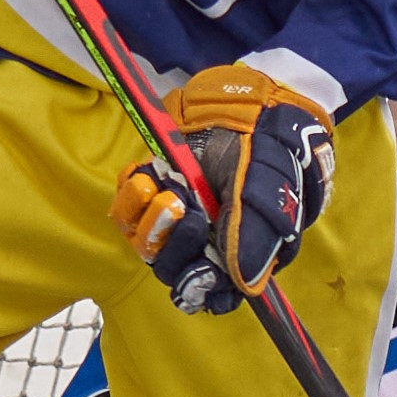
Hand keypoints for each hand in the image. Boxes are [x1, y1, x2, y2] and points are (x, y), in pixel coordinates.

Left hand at [111, 65, 335, 313]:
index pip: (214, 292)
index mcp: (239, 252)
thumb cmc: (269, 150)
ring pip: (147, 244)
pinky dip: (131, 195)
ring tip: (168, 188)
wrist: (247, 103)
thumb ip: (256, 235)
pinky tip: (147, 174)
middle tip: (185, 211)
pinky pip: (125, 211)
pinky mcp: (152, 192)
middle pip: (175, 269)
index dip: (202, 287)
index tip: (200, 270)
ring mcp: (175, 218)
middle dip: (175, 245)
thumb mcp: (270, 191)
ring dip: (151, 219)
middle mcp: (204, 241)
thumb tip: (246, 284)